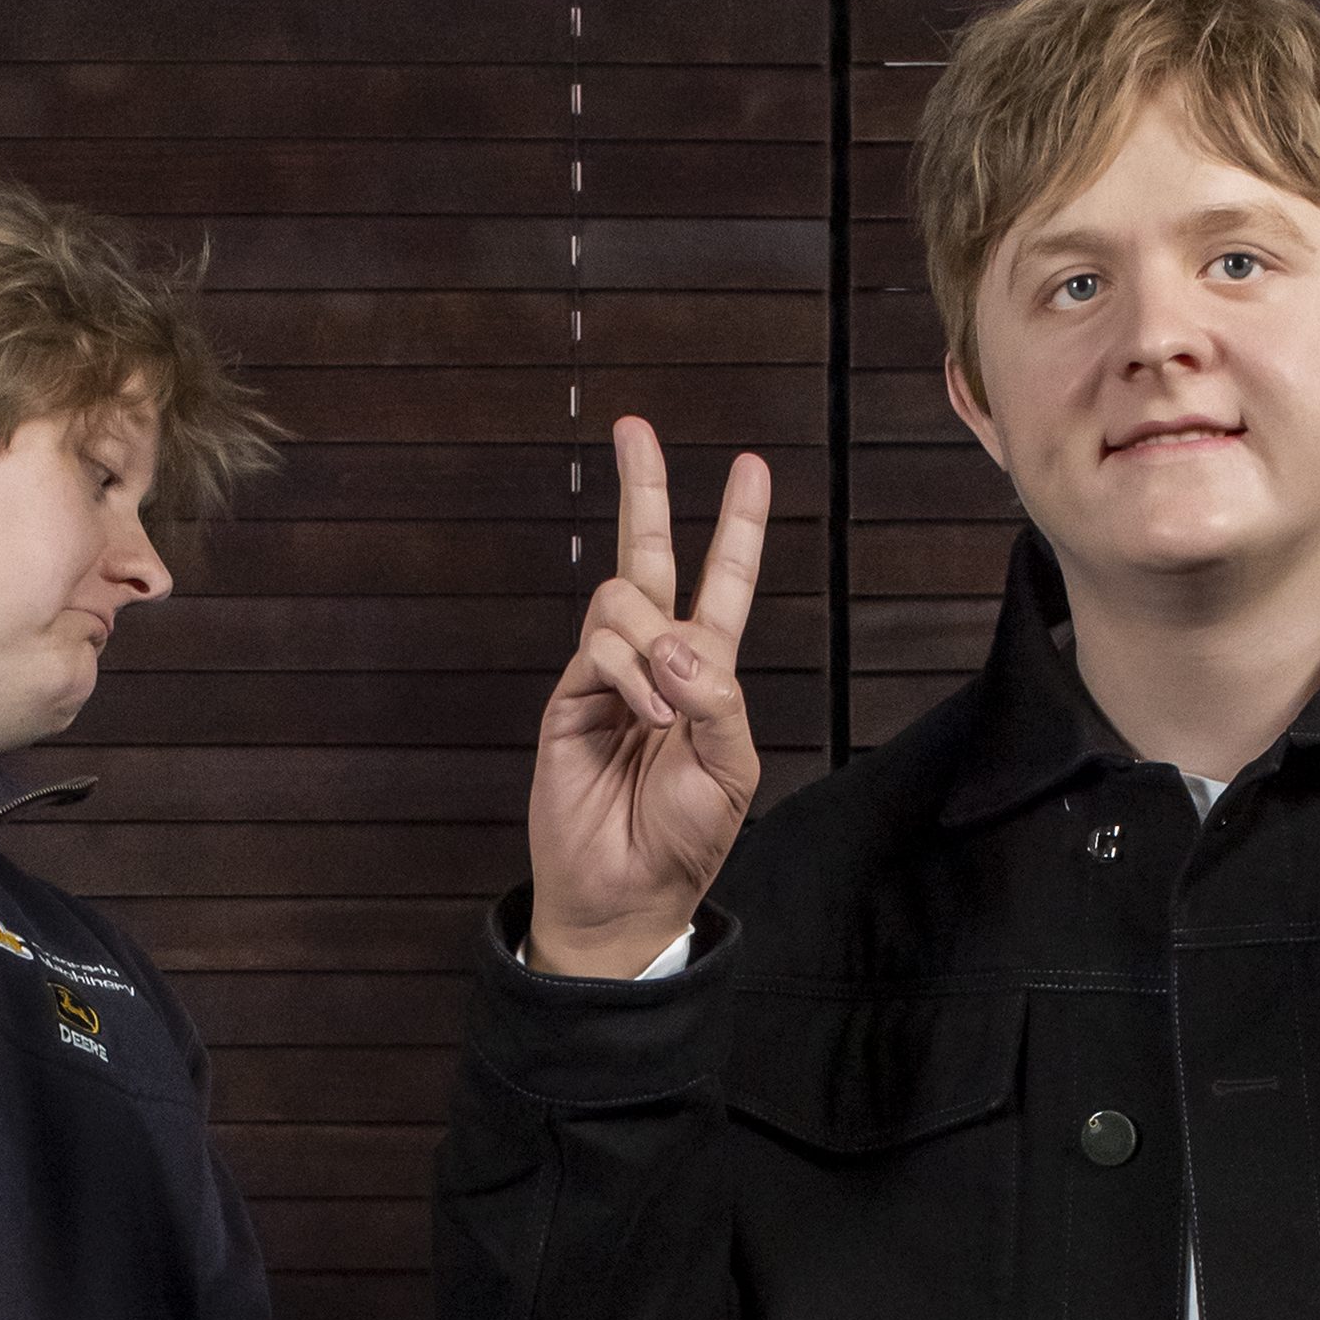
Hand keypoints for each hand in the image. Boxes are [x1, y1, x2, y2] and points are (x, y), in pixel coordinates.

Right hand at [523, 417, 769, 977]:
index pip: (722, 583)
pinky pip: (599, 646)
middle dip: (644, 488)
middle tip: (633, 427)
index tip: (750, 468)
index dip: (737, 527)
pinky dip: (628, 672)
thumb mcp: (731, 767)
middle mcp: (656, 661)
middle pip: (648, 555)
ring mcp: (607, 675)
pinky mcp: (569, 696)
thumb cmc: (686, 837)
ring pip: (622, 601)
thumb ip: (717, 696)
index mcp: (707, 673)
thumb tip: (672, 640)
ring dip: (651, 643)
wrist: (625, 892)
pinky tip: (642, 715)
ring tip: (662, 712)